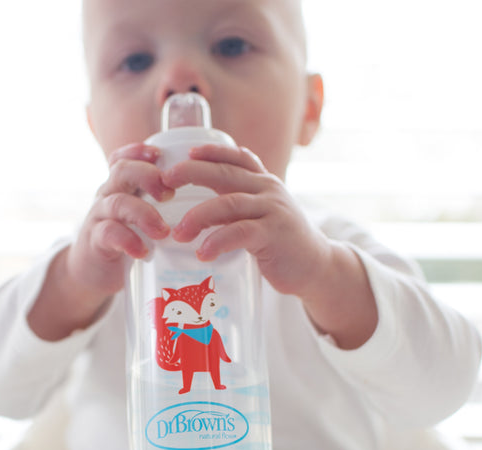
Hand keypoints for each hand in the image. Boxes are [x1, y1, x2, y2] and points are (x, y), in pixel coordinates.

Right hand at [67, 142, 173, 296]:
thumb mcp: (140, 219)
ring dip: (143, 213)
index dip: (139, 151)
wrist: (94, 275)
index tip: (159, 154)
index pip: (123, 158)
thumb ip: (161, 208)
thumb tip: (204, 204)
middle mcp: (107, 196)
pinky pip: (108, 234)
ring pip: (117, 203)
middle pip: (121, 171)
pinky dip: (127, 241)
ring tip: (163, 231)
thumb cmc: (126, 243)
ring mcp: (99, 218)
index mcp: (120, 187)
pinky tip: (143, 252)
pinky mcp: (95, 243)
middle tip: (170, 193)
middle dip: (148, 176)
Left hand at [163, 144, 377, 348]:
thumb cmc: (282, 244)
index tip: (186, 152)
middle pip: (224, 174)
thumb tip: (199, 216)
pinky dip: (217, 241)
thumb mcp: (262, 218)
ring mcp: (272, 210)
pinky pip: (240, 233)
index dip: (211, 151)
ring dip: (198, 217)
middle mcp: (268, 190)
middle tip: (164, 182)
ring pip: (228, 204)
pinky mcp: (274, 234)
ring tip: (178, 233)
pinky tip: (203, 253)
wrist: (316, 266)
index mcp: (263, 183)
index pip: (237, 157)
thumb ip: (238, 210)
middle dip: (192, 173)